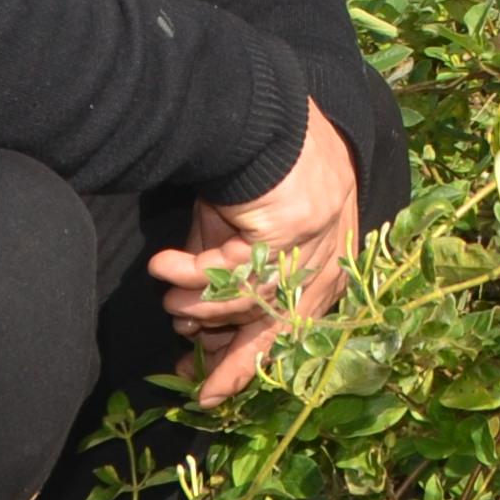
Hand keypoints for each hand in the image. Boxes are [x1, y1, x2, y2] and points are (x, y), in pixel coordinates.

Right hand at [153, 99, 358, 407]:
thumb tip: (191, 326)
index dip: (253, 357)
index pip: (297, 321)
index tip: (214, 389)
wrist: (253, 110)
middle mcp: (335, 250)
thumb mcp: (233, 229)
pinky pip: (235, 269)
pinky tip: (164, 268)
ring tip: (168, 299)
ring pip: (254, 299)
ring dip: (202, 305)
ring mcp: (320, 238)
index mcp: (330, 254)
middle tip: (197, 388)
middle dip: (238, 361)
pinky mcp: (295, 224)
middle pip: (286, 324)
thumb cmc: (247, 167)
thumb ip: (222, 273)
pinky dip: (193, 272)